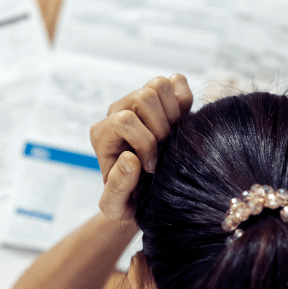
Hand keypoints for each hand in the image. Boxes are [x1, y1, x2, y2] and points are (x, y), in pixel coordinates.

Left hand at [89, 74, 192, 221]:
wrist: (148, 195)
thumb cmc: (130, 200)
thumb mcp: (116, 206)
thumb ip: (116, 188)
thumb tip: (130, 159)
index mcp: (102, 135)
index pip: (125, 120)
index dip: (145, 143)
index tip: (151, 167)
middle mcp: (118, 111)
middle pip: (144, 97)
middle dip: (161, 128)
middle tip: (163, 152)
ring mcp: (140, 102)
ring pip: (159, 85)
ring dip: (173, 114)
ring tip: (172, 138)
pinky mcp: (163, 99)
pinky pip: (177, 81)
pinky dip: (184, 100)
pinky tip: (180, 124)